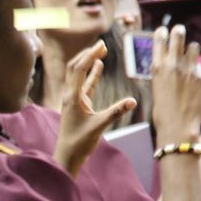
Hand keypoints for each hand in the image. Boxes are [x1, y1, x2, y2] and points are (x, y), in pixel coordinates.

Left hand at [55, 40, 137, 178]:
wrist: (67, 156)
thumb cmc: (79, 142)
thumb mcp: (99, 126)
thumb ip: (115, 112)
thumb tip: (133, 101)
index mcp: (72, 97)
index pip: (79, 70)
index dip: (89, 55)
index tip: (102, 45)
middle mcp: (71, 95)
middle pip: (75, 67)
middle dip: (87, 54)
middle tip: (102, 44)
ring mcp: (74, 98)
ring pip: (79, 74)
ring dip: (88, 61)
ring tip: (101, 50)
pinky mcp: (79, 104)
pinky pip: (85, 84)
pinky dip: (92, 73)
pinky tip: (99, 65)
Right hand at [150, 25, 200, 146]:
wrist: (178, 126)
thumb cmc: (163, 110)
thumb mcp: (157, 86)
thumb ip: (163, 72)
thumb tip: (168, 62)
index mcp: (158, 67)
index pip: (160, 39)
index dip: (162, 32)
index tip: (163, 30)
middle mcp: (173, 64)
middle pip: (178, 35)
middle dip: (178, 31)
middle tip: (179, 30)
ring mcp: (189, 69)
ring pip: (194, 46)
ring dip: (191, 50)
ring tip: (189, 56)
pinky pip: (200, 65)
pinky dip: (197, 69)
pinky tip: (194, 80)